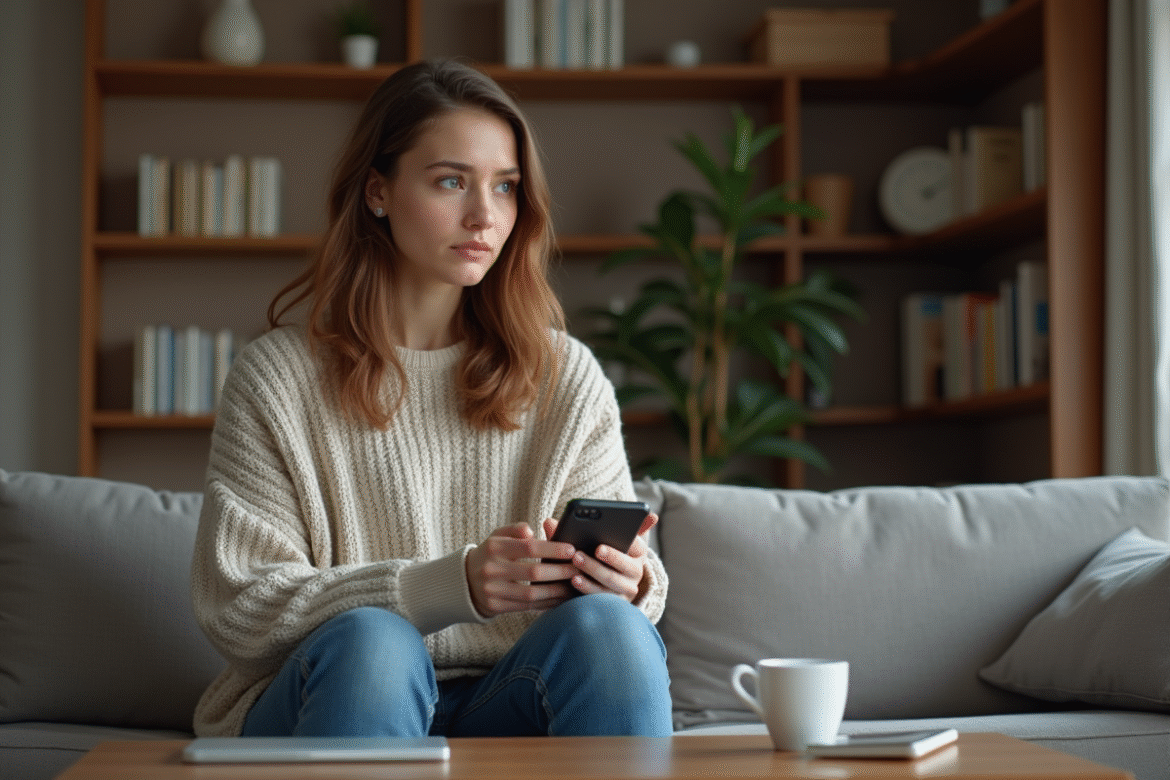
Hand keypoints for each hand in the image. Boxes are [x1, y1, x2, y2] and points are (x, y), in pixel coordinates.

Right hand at [465, 523, 578, 617]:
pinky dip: (546, 602)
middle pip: (533, 572)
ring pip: (532, 593)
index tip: (571, 549)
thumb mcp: (496, 536)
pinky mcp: (496, 607)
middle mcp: (492, 569)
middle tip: (579, 568)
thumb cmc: (489, 554)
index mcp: (494, 547)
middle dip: (560, 571)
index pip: (529, 547)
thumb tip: (531, 531)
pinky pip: (527, 606)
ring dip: (557, 590)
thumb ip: (515, 529)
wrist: (464, 581)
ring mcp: (493, 590)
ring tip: (574, 584)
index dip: (552, 549)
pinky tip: (560, 597)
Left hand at [542, 513, 657, 602]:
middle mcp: (637, 572)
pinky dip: (587, 589)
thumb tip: (548, 522)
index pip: (635, 546)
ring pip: (610, 583)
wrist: (600, 577)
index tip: (597, 548)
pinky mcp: (617, 603)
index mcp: (637, 551)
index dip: (616, 549)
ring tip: (573, 570)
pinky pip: (602, 597)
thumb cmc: (595, 550)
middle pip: (621, 568)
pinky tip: (574, 581)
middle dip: (598, 563)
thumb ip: (574, 529)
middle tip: (578, 556)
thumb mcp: (592, 538)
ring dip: (591, 576)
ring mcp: (628, 589)